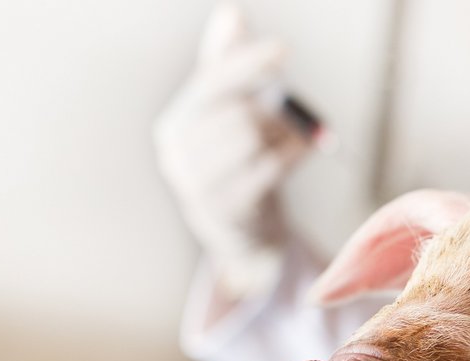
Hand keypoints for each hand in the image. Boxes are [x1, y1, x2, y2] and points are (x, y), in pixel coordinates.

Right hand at [153, 4, 310, 296]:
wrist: (241, 230)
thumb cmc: (234, 161)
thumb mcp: (226, 114)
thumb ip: (227, 66)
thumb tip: (231, 13)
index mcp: (174, 125)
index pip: (213, 83)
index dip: (248, 63)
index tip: (283, 49)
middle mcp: (177, 156)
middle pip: (240, 113)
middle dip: (272, 114)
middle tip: (285, 122)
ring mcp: (198, 187)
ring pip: (255, 140)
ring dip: (282, 136)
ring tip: (284, 142)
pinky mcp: (228, 210)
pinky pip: (270, 168)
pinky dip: (291, 156)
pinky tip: (294, 155)